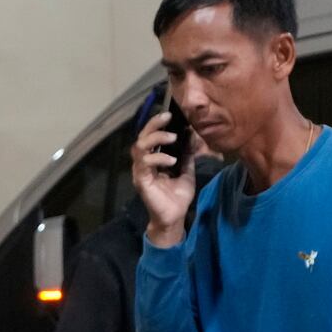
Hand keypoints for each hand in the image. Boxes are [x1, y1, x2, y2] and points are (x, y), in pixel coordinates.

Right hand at [130, 112, 200, 247]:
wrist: (175, 217)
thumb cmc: (177, 196)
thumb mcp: (186, 170)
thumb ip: (186, 153)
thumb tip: (191, 134)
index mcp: (153, 159)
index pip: (150, 136)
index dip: (157, 123)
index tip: (170, 115)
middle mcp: (143, 163)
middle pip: (141, 137)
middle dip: (154, 125)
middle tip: (168, 118)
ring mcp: (140, 172)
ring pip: (139, 147)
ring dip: (156, 138)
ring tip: (172, 138)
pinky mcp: (141, 181)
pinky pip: (144, 164)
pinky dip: (158, 158)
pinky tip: (171, 160)